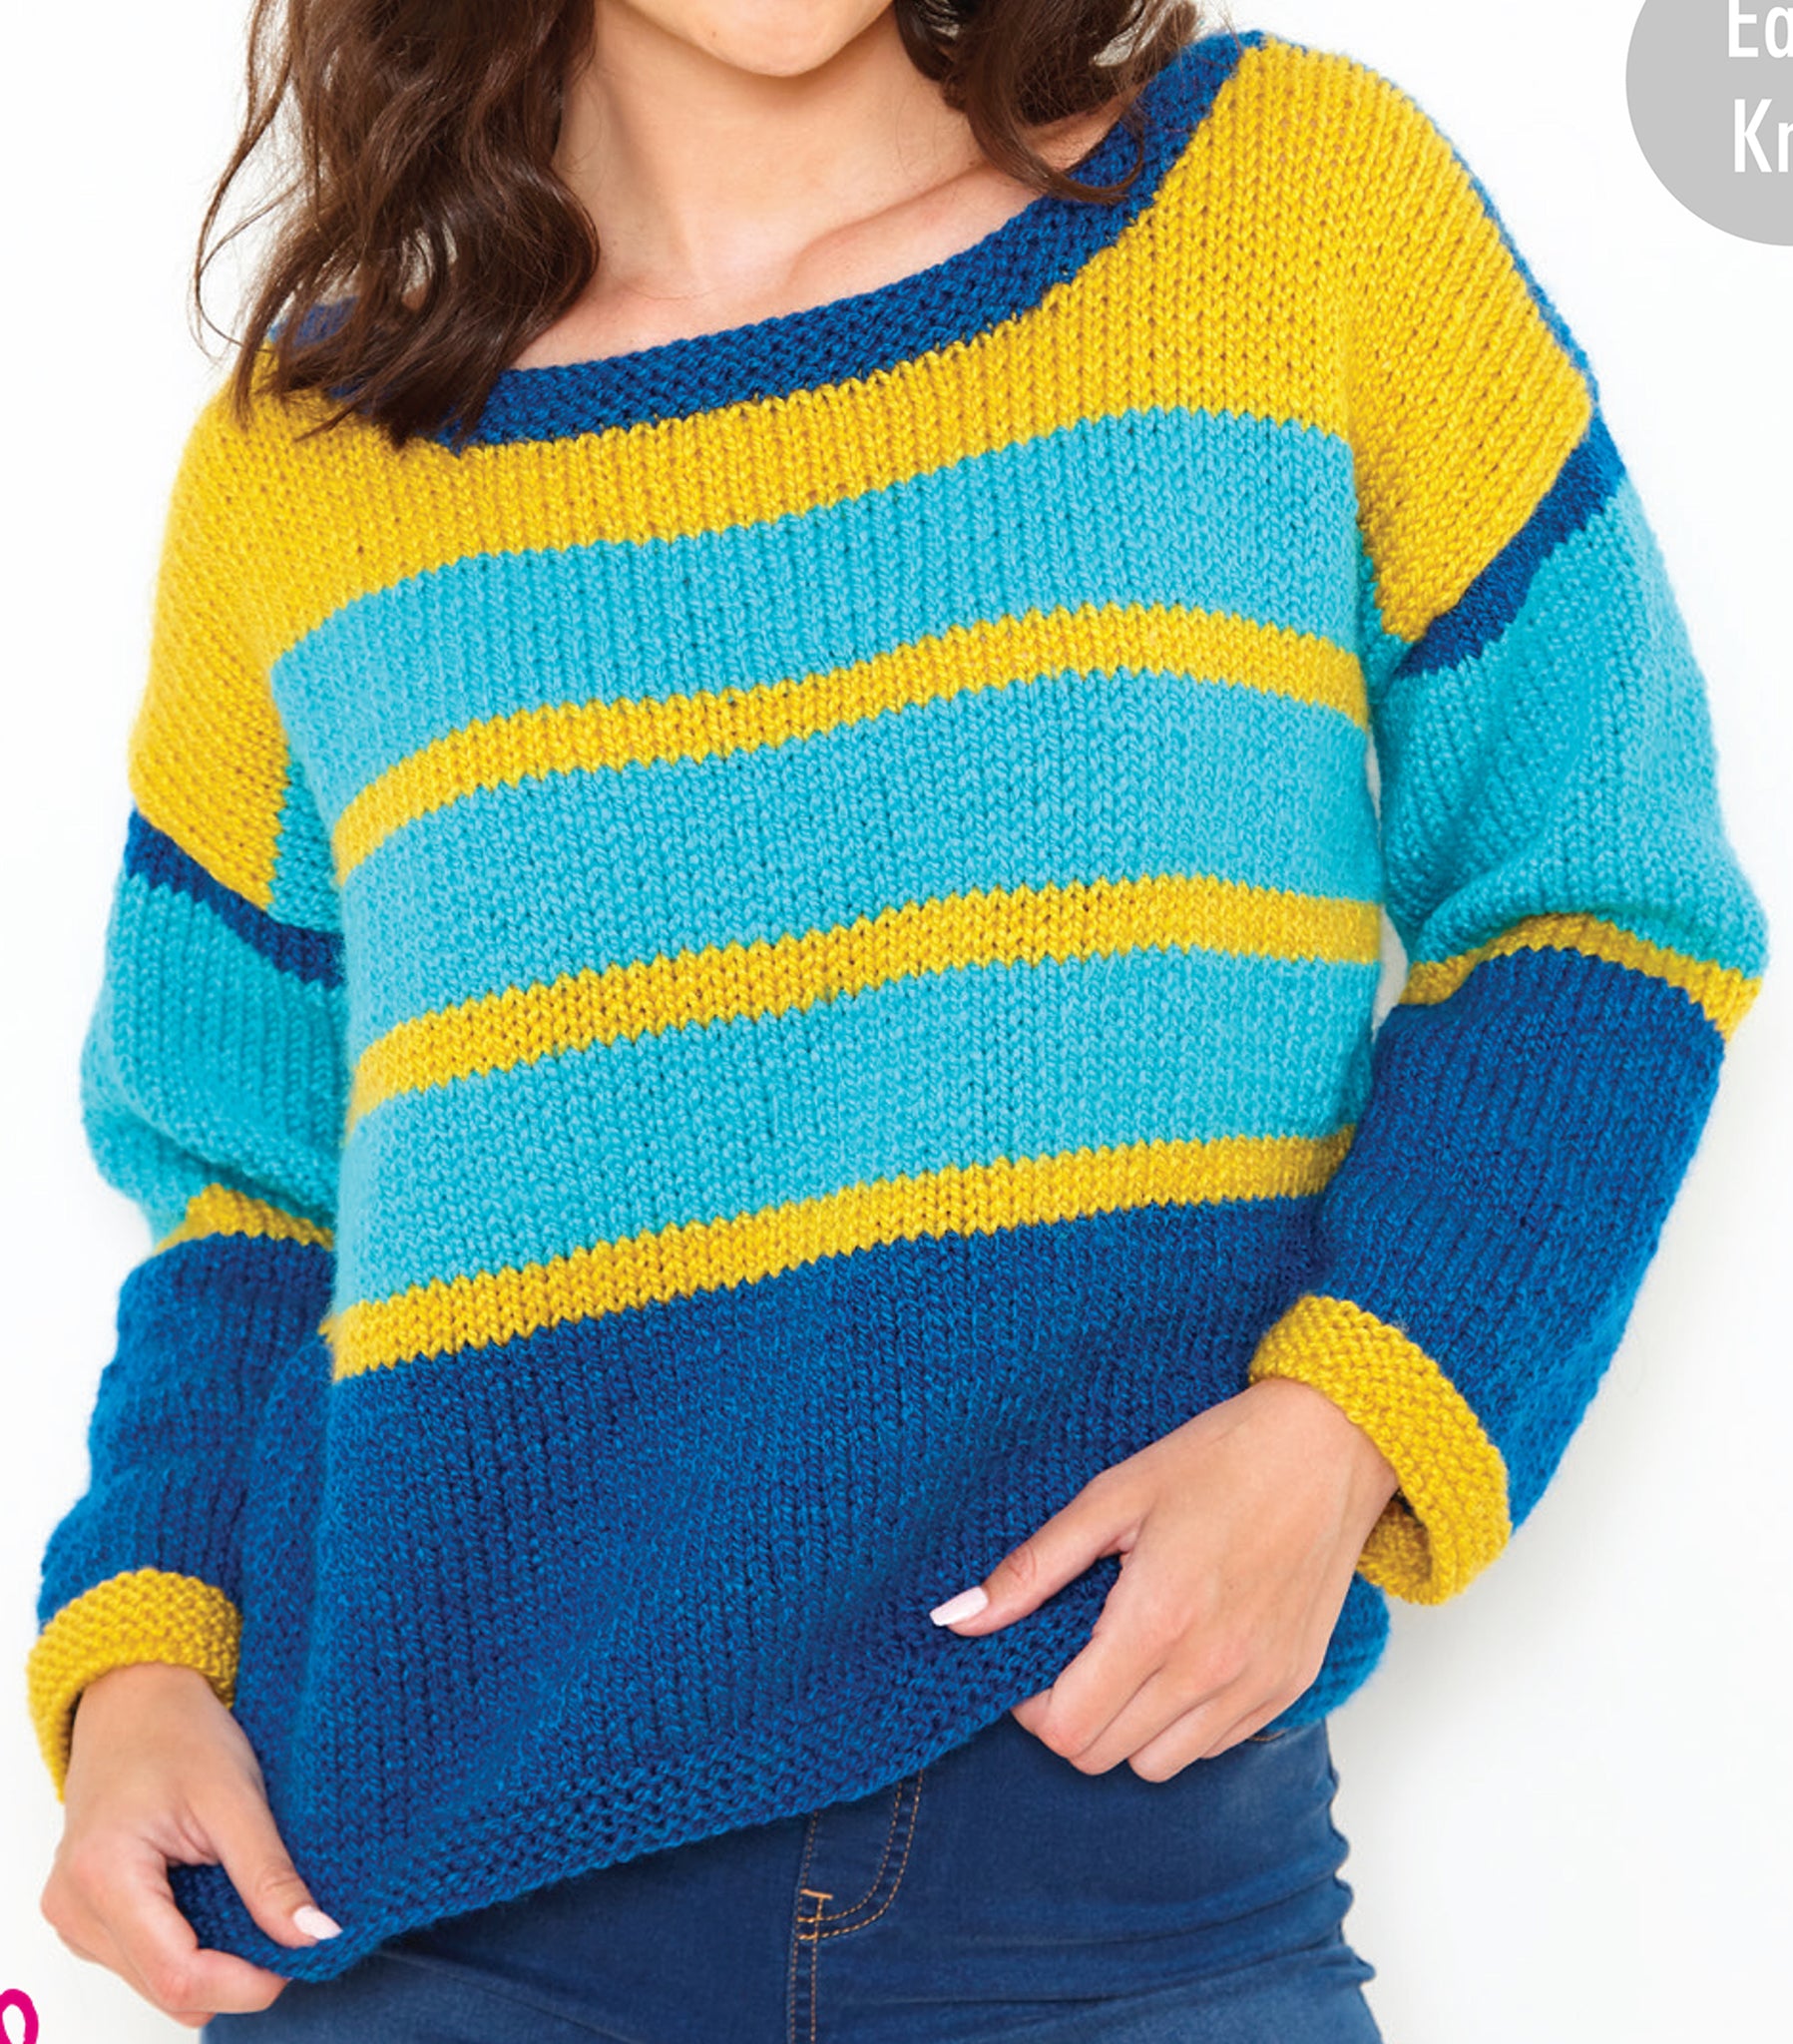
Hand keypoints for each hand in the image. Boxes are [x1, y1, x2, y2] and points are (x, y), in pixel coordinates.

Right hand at [40, 1661, 341, 2028]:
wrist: (133, 1696)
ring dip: (215, 1962)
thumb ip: (269, 1874)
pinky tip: (222, 1903)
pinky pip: (145, 1960)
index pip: (178, 1974)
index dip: (246, 1982)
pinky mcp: (86, 1915)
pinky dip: (192, 1945)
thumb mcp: (235, 1796)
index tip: (301, 1959)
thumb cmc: (177, 1729)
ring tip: (255, 1907)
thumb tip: (314, 1936)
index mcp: (103, 1877)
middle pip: (167, 1988)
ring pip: (158, 1982)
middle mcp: (73, 1909)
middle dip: (236, 1975)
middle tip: (290, 1931)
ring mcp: (73, 1916)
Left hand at [929, 1377, 1400, 1778]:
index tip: (1035, 1658)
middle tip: (1075, 1651)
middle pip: (1103, 1755)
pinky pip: (1213, 1748)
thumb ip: (1033, 1568)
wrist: (1331, 1446)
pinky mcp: (1289, 1688)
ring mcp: (1257, 1687)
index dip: (1032, 1705)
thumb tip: (957, 1620)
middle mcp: (1210, 1670)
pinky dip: (1181, 1722)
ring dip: (1125, 1726)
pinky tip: (1180, 1656)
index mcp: (1157, 1620)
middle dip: (1071, 1714)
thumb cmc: (1219, 1458)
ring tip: (1129, 1653)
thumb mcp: (1112, 1496)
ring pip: (1158, 1764)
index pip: (1066, 1730)